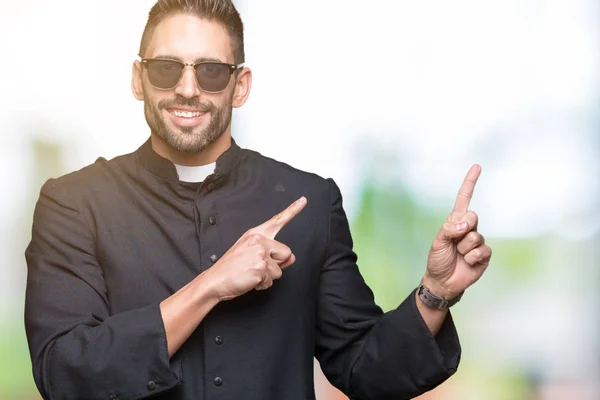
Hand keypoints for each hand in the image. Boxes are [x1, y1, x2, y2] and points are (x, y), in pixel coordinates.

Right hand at [204, 196, 306, 301]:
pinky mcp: (260, 268)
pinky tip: (249, 280)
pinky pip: (271, 281)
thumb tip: (292, 257)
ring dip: (267, 277)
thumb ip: (273, 254)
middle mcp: (259, 241)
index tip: (303, 200)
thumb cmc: (230, 268)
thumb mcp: (250, 255)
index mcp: (255, 234)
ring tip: (250, 274)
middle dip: (276, 265)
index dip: (293, 210)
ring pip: (279, 270)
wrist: (214, 281)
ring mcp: (260, 254)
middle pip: (286, 253)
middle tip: (256, 267)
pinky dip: (262, 285)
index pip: (277, 221)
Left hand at [424, 165, 491, 298]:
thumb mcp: (438, 242)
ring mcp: (477, 242)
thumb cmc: (438, 260)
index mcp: (455, 221)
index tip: (477, 166)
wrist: (442, 281)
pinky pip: (482, 251)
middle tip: (455, 241)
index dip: (470, 183)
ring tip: (458, 255)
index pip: (464, 199)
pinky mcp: (484, 255)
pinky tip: (467, 263)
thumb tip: (466, 224)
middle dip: (463, 228)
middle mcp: (468, 229)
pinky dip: (471, 258)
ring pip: (476, 237)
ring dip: (464, 248)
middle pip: (473, 216)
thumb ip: (449, 229)